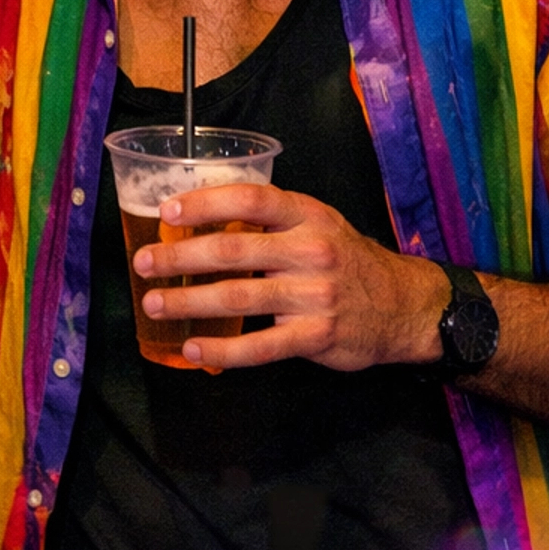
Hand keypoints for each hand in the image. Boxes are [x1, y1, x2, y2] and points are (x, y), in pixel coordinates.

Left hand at [132, 180, 447, 371]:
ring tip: (155, 304)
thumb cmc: (346, 260)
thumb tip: (202, 218)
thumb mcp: (318, 224)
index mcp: (307, 216)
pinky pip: (261, 347)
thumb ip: (270, 220)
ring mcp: (314, 296)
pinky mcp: (316, 337)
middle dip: (180, 257)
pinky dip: (223, 351)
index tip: (167, 210)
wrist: (403, 305)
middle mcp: (310, 251)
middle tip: (144, 264)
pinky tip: (194, 349)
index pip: (251, 198)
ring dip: (189, 302)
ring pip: (239, 297)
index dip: (206, 201)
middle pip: (233, 250)